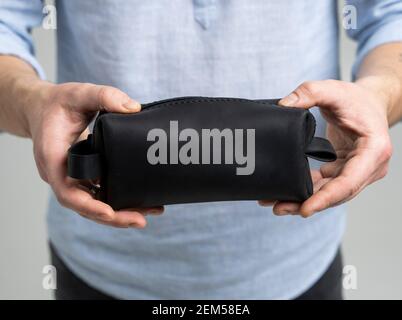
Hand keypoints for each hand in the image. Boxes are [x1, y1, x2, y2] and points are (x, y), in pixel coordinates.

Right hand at [25, 81, 163, 227]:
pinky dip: (117, 200)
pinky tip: (140, 200)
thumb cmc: (59, 103)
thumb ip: (104, 96)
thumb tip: (133, 108)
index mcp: (53, 157)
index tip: (109, 212)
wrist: (44, 108)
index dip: (87, 205)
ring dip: (118, 212)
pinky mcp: (82, 176)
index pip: (66, 192)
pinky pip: (98, 193)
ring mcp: (71, 178)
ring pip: (93, 203)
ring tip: (149, 213)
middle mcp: (61, 174)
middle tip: (141, 220)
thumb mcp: (79, 93)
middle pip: (84, 206)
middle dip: (112, 217)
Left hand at [259, 79, 392, 216]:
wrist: (369, 102)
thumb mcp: (333, 89)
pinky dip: (306, 191)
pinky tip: (285, 193)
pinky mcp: (344, 171)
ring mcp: (357, 172)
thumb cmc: (356, 99)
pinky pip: (325, 186)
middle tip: (278, 208)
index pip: (349, 182)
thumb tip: (283, 106)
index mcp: (373, 151)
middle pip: (337, 194)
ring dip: (303, 200)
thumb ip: (309, 92)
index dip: (326, 198)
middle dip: (307, 204)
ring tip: (275, 204)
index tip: (305, 209)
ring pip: (329, 194)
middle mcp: (368, 167)